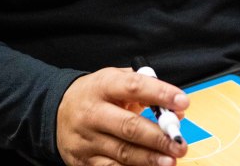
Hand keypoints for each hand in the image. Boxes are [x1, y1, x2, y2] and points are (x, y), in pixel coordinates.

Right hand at [56, 67, 189, 165]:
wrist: (56, 112)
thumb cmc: (95, 96)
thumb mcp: (115, 81)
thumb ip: (147, 90)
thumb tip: (177, 111)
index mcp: (102, 86)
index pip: (133, 87)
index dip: (160, 93)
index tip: (183, 102)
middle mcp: (92, 112)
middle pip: (128, 126)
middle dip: (158, 137)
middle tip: (179, 143)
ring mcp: (86, 139)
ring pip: (122, 152)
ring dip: (149, 158)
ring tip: (170, 161)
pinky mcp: (83, 161)